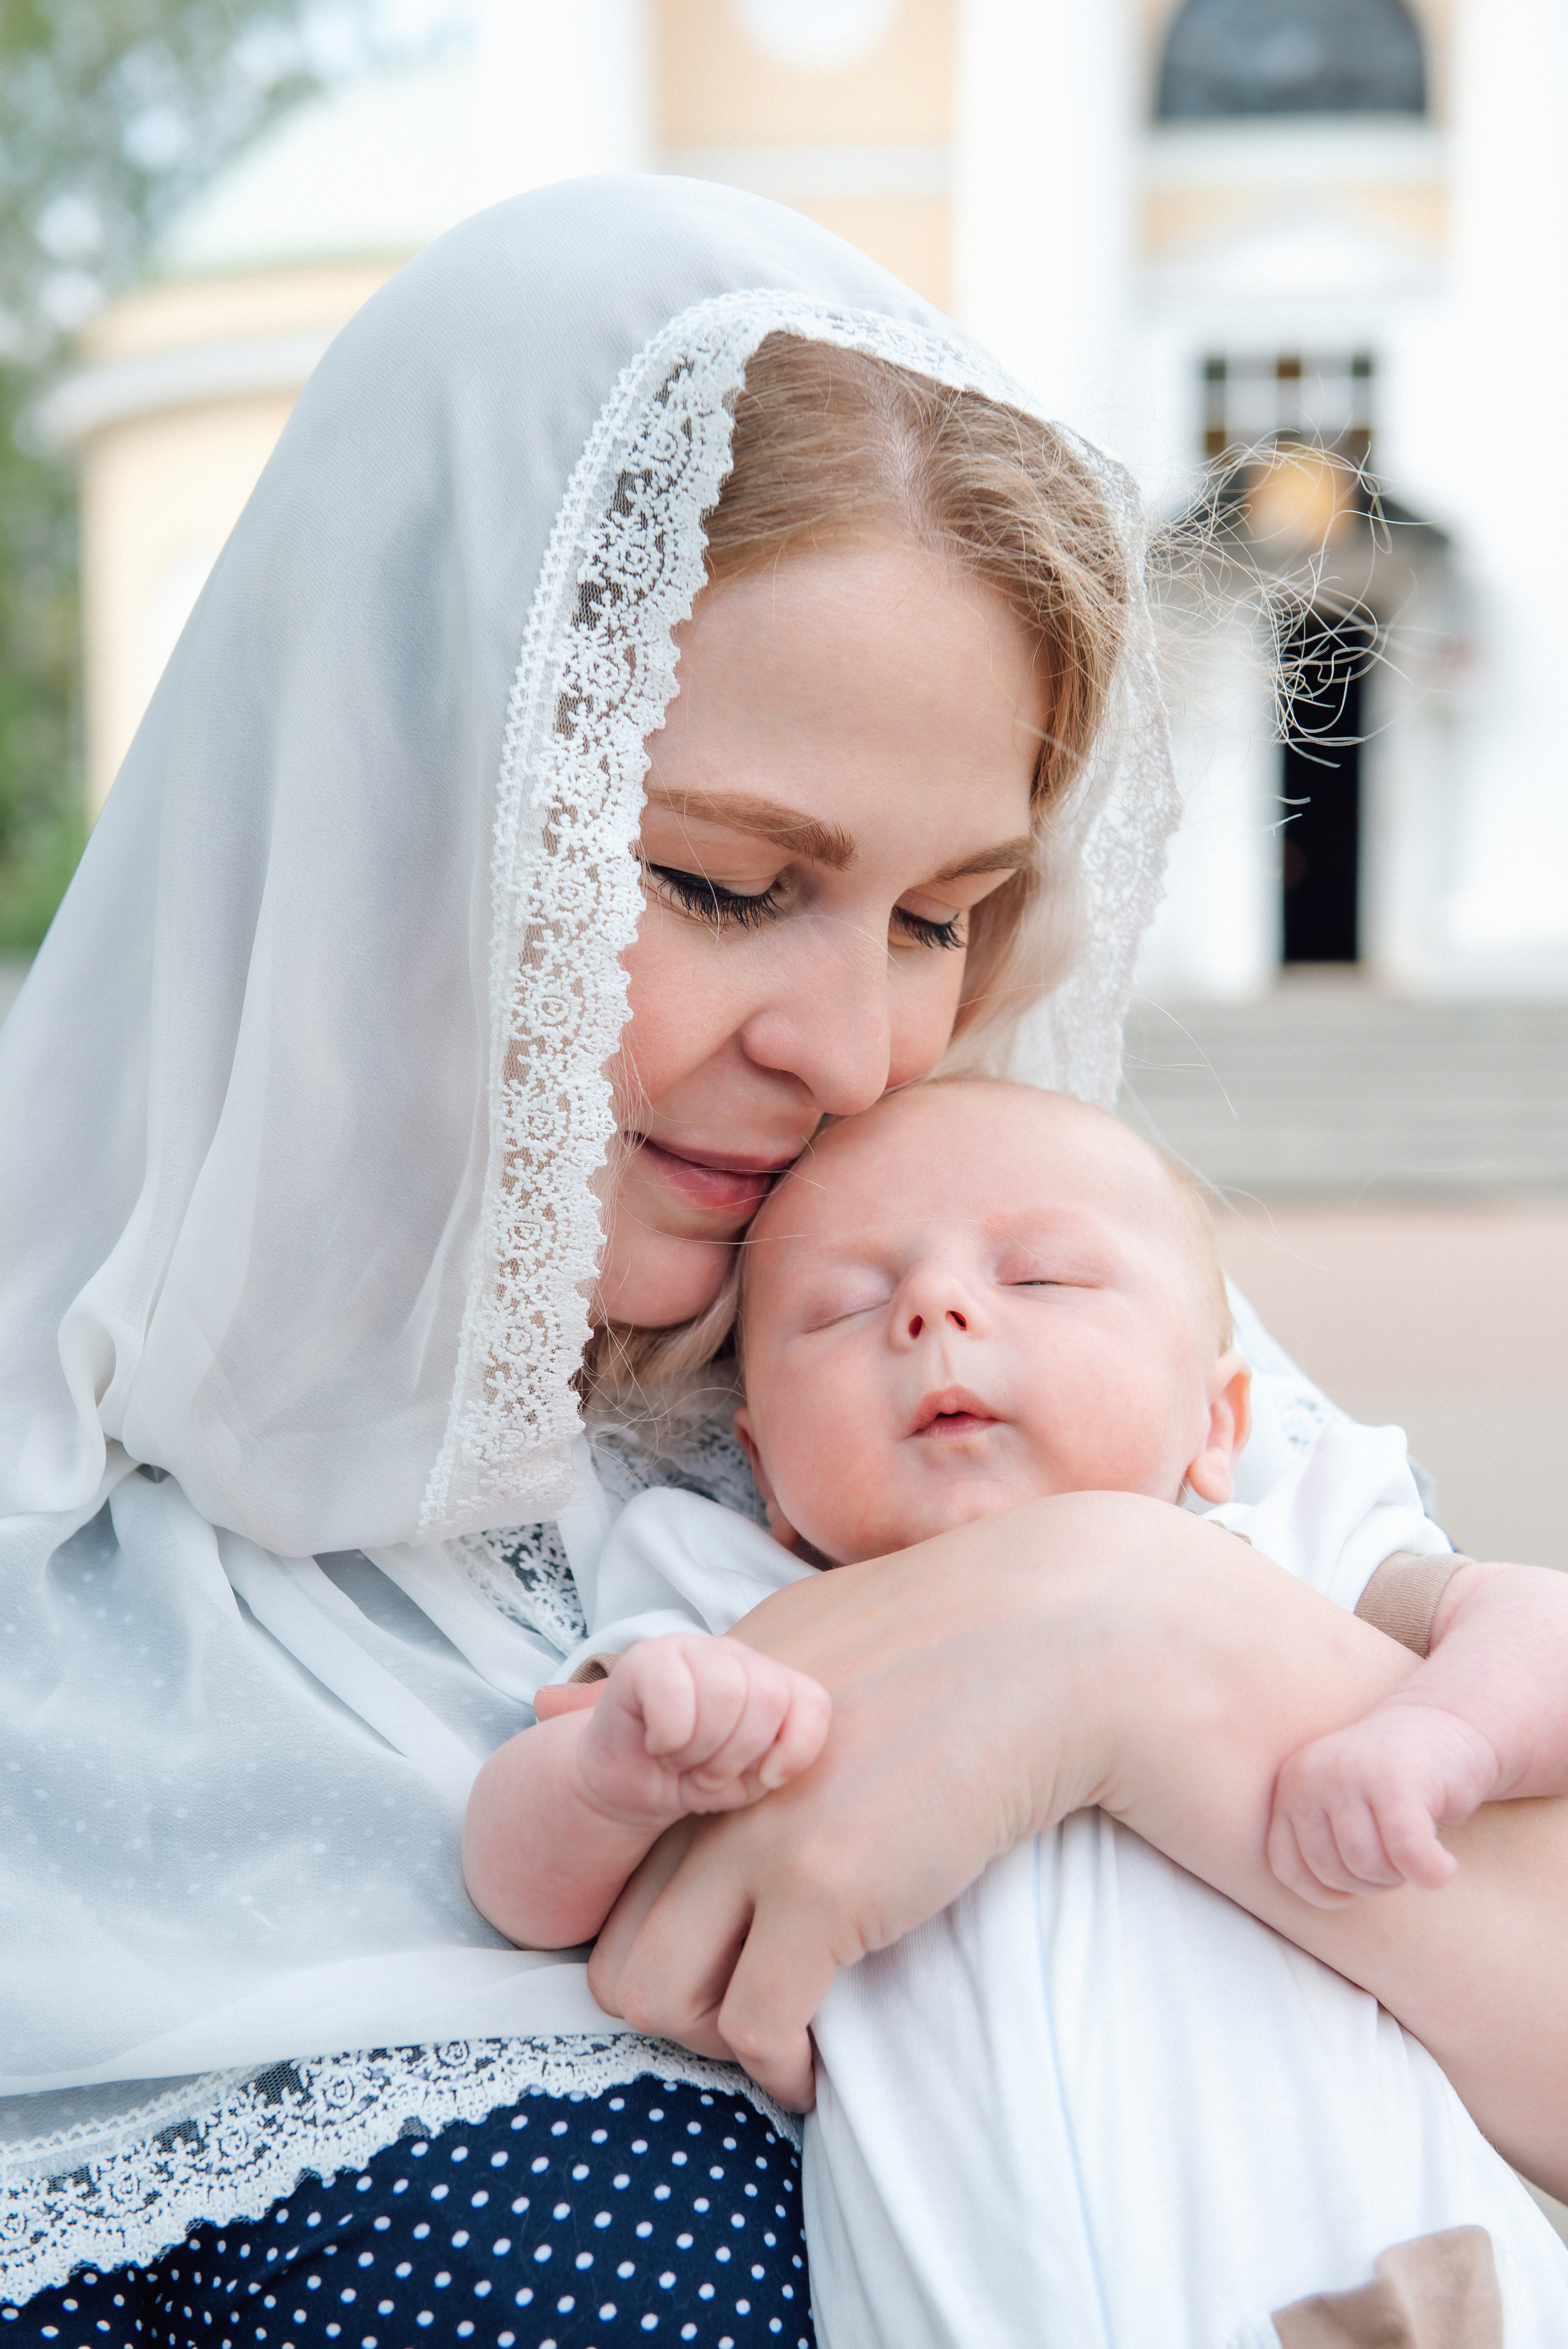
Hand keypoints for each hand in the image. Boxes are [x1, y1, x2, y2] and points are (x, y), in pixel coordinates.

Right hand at [574, 1636, 829, 1833]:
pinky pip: (673, 1693)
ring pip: (725, 1693)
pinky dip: (668, 1737)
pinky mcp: (644, 1657)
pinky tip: (657, 1744)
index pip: (811, 1700)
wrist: (625, 1786)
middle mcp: (734, 1656)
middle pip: (767, 1697)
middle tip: (708, 1772)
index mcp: (768, 1681)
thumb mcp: (743, 1784)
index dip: (797, 1748)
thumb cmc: (690, 1778)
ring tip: (681, 1760)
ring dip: (700, 1749)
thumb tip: (772, 1763)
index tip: (768, 1778)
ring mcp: (690, 1648)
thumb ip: (770, 1766)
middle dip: (737, 1755)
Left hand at [588, 1494, 1155, 2108]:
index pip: (617, 1860)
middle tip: (744, 2007)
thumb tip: (546, 1710)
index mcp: (699, 1720)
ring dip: (711, 2036)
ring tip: (778, 2035)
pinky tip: (816, 2066)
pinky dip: (780, 2067)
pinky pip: (757, 2023)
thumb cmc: (948, 1640)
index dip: (655, 1924)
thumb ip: (690, 1690)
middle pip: (617, 1941)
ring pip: (655, 1993)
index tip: (716, 1950)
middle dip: (673, 1999)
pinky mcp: (823, 1890)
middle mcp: (704, 1779)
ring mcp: (757, 1836)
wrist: (1058, 1646)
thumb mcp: (789, 1636)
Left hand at [1267, 1703, 1501, 1905]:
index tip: (1353, 1887)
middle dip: (1372, 1881)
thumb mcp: (1341, 1807)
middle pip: (1334, 1872)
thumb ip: (1318, 1841)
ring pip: (1369, 1867)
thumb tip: (1318, 1902)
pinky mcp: (1397, 1779)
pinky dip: (1431, 1872)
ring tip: (1416, 1845)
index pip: (1286, 1866)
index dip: (1323, 1891)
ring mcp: (1352, 1773)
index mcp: (1292, 1785)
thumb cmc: (1394, 1785)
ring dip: (1402, 1874)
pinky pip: (1408, 1854)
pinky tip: (1444, 1865)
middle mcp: (1313, 1774)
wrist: (1447, 1723)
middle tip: (1398, 1854)